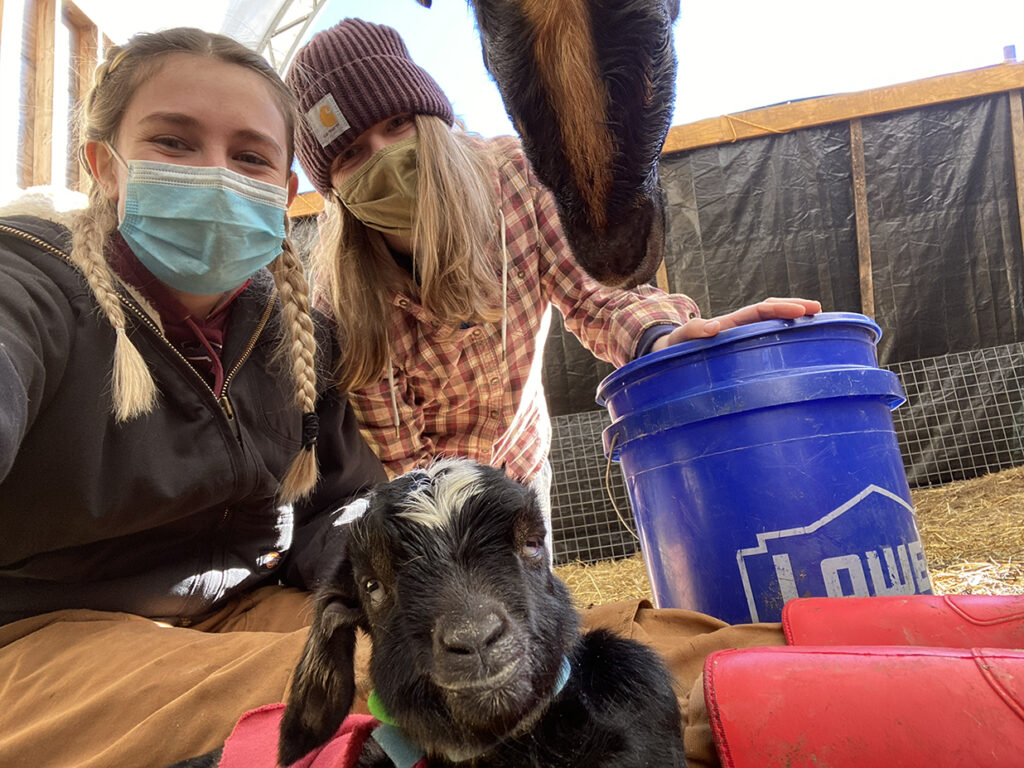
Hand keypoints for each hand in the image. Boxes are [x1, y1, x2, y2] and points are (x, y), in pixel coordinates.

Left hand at [651, 297, 821, 352]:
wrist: (666, 358)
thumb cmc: (672, 348)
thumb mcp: (679, 339)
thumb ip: (692, 331)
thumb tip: (714, 327)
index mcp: (730, 324)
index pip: (761, 311)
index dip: (782, 309)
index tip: (804, 311)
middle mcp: (740, 330)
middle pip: (772, 314)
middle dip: (795, 309)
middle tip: (819, 311)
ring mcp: (742, 342)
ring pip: (773, 328)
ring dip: (793, 325)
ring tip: (818, 325)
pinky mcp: (741, 356)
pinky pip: (766, 346)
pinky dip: (784, 344)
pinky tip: (800, 354)